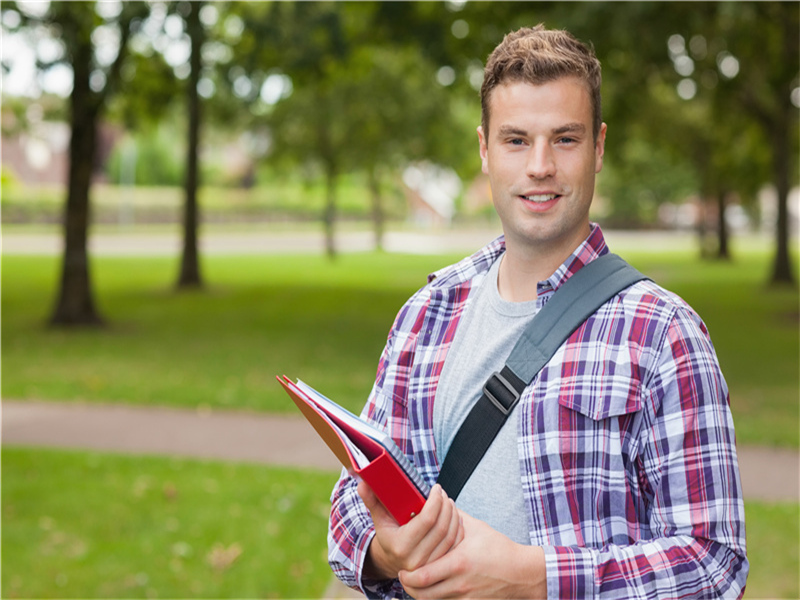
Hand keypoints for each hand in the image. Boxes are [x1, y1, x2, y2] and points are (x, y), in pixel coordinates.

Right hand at [358, 481, 463, 579]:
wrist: (392, 561)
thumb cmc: (388, 534)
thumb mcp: (379, 519)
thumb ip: (372, 501)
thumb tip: (362, 483)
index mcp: (401, 545)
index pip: (427, 519)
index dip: (435, 500)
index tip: (437, 488)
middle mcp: (416, 559)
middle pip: (441, 527)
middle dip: (446, 506)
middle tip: (444, 494)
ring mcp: (429, 566)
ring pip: (451, 536)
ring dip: (454, 515)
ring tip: (449, 503)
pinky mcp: (439, 567)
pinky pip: (455, 545)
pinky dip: (458, 529)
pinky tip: (455, 517)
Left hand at [398, 511, 546, 598]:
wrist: (522, 573)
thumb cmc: (499, 549)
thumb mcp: (476, 528)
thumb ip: (455, 517)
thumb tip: (438, 502)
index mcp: (458, 562)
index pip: (422, 576)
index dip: (408, 577)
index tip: (401, 570)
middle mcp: (460, 583)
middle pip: (423, 594)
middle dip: (409, 588)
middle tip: (404, 578)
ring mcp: (466, 596)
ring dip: (421, 594)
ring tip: (415, 584)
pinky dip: (437, 598)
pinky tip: (434, 589)